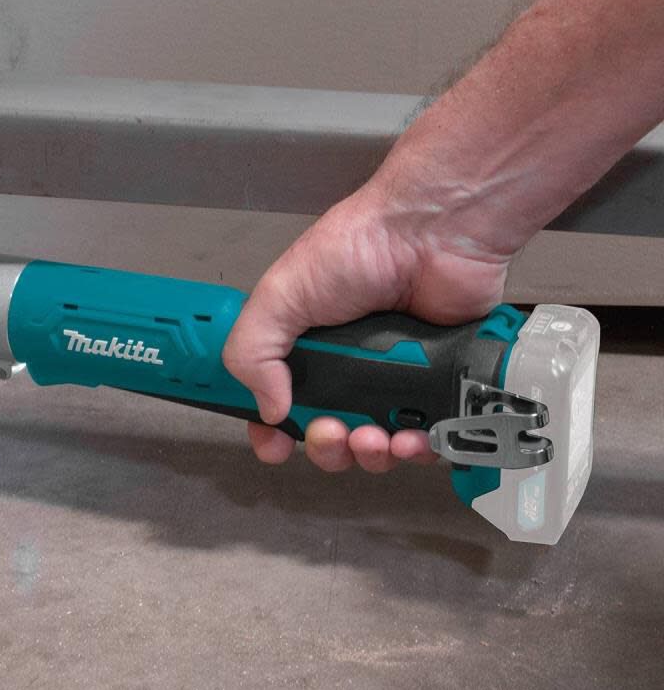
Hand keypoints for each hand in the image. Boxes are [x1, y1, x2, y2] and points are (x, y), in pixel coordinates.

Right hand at [222, 178, 511, 472]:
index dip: (273, 434)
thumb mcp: (281, 295)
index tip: (274, 446)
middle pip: (328, 437)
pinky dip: (414, 449)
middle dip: (326, 447)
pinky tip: (410, 438)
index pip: (278, 406)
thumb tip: (269, 410)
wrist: (434, 235)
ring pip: (375, 447)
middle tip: (333, 431)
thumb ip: (253, 351)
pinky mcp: (436, 387)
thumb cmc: (357, 250)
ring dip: (368, 455)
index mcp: (305, 349)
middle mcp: (346, 370)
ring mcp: (393, 381)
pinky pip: (424, 440)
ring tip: (375, 436)